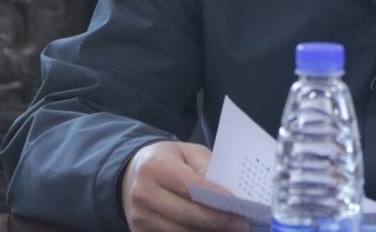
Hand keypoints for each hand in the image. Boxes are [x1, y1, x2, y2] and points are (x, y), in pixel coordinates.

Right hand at [121, 141, 248, 231]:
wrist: (133, 174)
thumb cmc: (168, 160)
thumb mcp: (188, 152)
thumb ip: (207, 168)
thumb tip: (228, 192)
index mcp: (155, 167)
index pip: (188, 186)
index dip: (214, 197)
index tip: (237, 204)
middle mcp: (143, 194)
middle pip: (186, 214)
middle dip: (217, 221)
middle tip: (242, 223)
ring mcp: (139, 218)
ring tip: (232, 229)